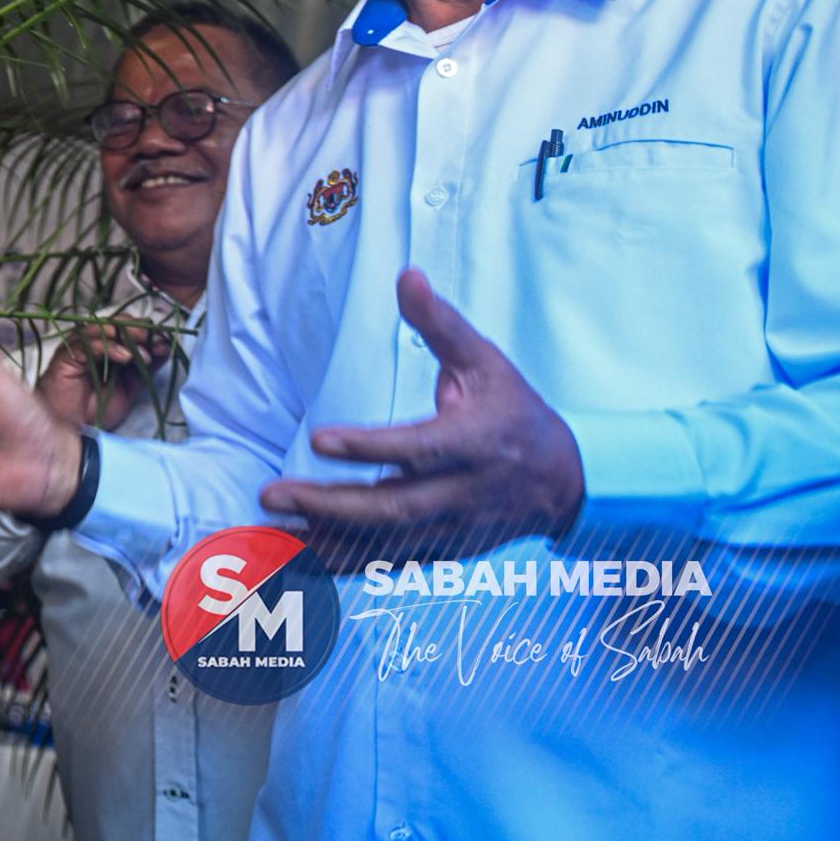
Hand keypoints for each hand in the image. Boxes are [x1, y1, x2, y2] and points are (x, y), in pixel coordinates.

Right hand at [39, 319, 173, 431]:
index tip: (166, 343)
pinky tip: (125, 357)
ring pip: (103, 328)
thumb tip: (166, 347)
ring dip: (128, 338)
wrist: (72, 429)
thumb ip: (145, 367)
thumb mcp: (130, 387)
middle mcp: (91, 342)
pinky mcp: (66, 356)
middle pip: (117, 322)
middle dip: (141, 331)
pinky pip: (88, 344)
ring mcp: (78, 346)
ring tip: (145, 355)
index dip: (148, 332)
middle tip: (158, 342)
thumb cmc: (96, 409)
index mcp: (107, 346)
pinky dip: (108, 348)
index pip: (129, 327)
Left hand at [258, 269, 583, 570]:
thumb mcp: (487, 362)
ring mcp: (451, 529)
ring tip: (271, 535)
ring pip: (384, 545)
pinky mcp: (443, 550)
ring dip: (326, 542)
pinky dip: (346, 565)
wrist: (568, 482)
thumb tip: (406, 275)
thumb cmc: (518, 413)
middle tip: (272, 495)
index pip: (415, 449)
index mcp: (472, 444)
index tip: (319, 439)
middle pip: (391, 508)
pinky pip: (389, 563)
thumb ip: (441, 324)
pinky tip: (301, 560)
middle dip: (328, 505)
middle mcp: (460, 493)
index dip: (368, 448)